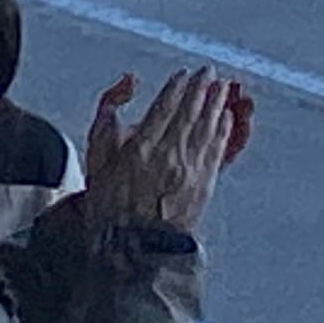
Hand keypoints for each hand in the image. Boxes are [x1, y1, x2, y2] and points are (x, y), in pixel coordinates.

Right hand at [77, 67, 245, 230]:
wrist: (133, 251)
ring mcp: (189, 170)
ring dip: (217, 104)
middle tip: (209, 72)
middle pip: (190, 112)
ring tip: (223, 87)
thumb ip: (105, 124)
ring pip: (208, 127)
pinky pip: (217, 149)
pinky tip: (227, 118)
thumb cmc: (110, 210)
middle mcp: (169, 155)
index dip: (176, 87)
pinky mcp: (204, 184)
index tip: (183, 74)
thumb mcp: (95, 165)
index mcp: (141, 149)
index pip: (164, 107)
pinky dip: (223, 130)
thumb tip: (123, 90)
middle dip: (201, 88)